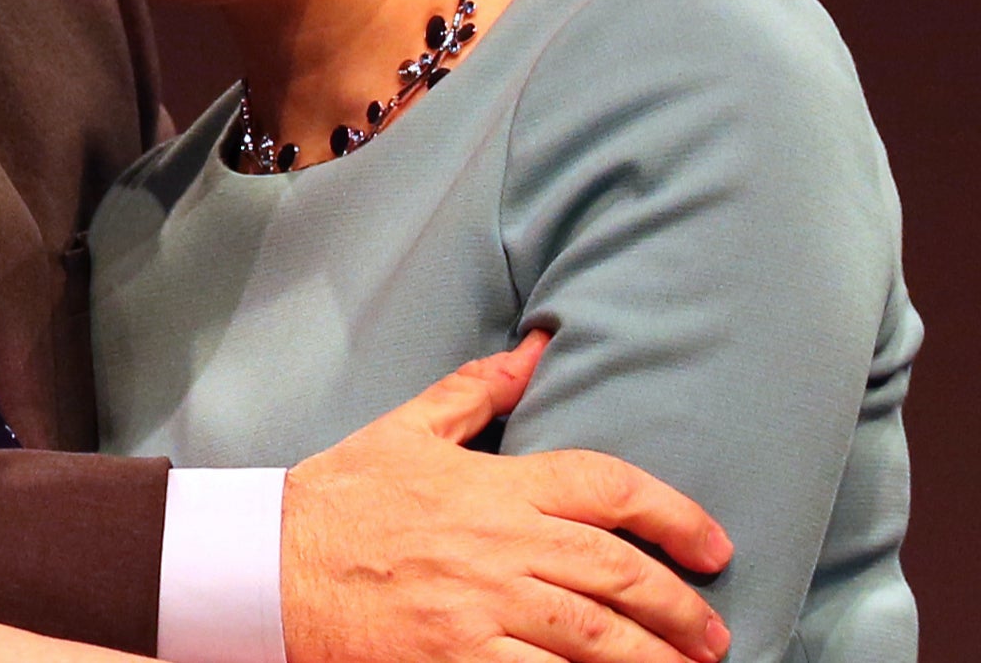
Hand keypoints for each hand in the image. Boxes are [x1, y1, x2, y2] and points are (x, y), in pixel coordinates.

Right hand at [281, 332, 733, 662]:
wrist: (268, 566)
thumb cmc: (339, 498)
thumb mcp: (406, 429)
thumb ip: (476, 390)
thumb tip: (537, 349)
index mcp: (492, 484)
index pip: (606, 487)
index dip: (673, 515)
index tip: (712, 547)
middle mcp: (495, 545)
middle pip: (615, 572)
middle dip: (677, 606)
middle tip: (710, 634)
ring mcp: (477, 609)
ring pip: (594, 640)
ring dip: (652, 660)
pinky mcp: (454, 661)